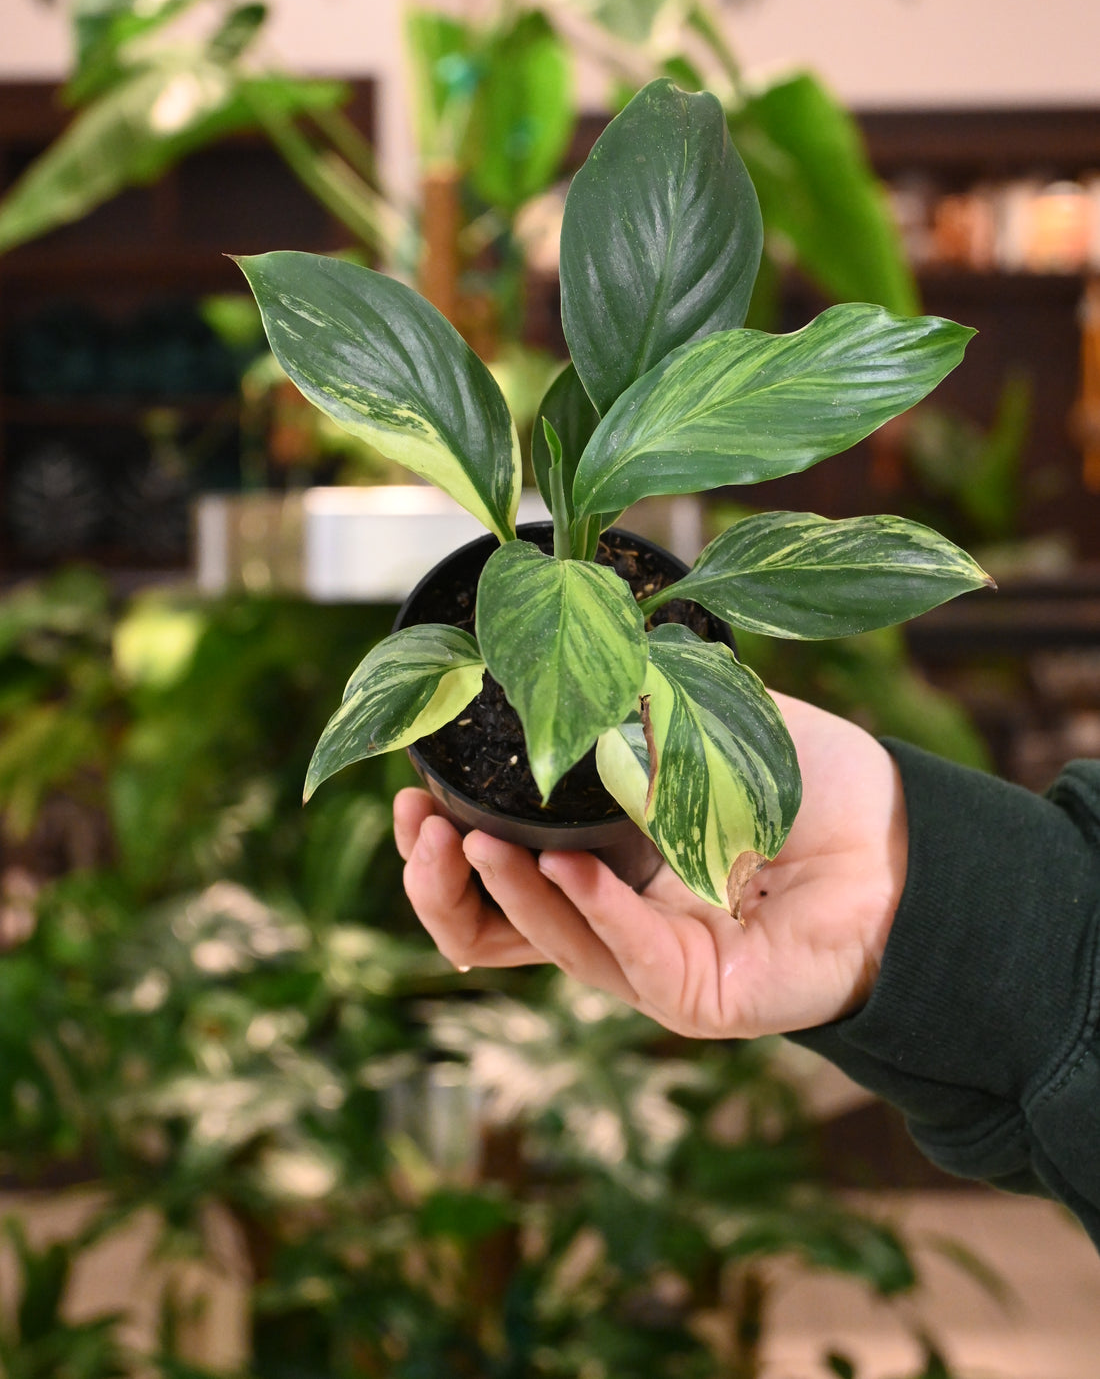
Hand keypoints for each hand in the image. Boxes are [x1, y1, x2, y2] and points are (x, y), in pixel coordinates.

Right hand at [394, 692, 907, 1040]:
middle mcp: (612, 913)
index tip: (409, 789)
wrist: (901, 839)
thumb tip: (533, 668)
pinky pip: (622, 957)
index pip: (496, 865)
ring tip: (464, 840)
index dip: (443, 838)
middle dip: (438, 884)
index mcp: (601, 854)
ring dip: (495, 895)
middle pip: (491, 927)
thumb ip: (624, 704)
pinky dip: (588, 910)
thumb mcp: (697, 719)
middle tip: (419, 828)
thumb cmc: (807, 780)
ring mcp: (647, 961)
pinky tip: (567, 865)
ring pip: (539, 947)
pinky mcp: (694, 996)